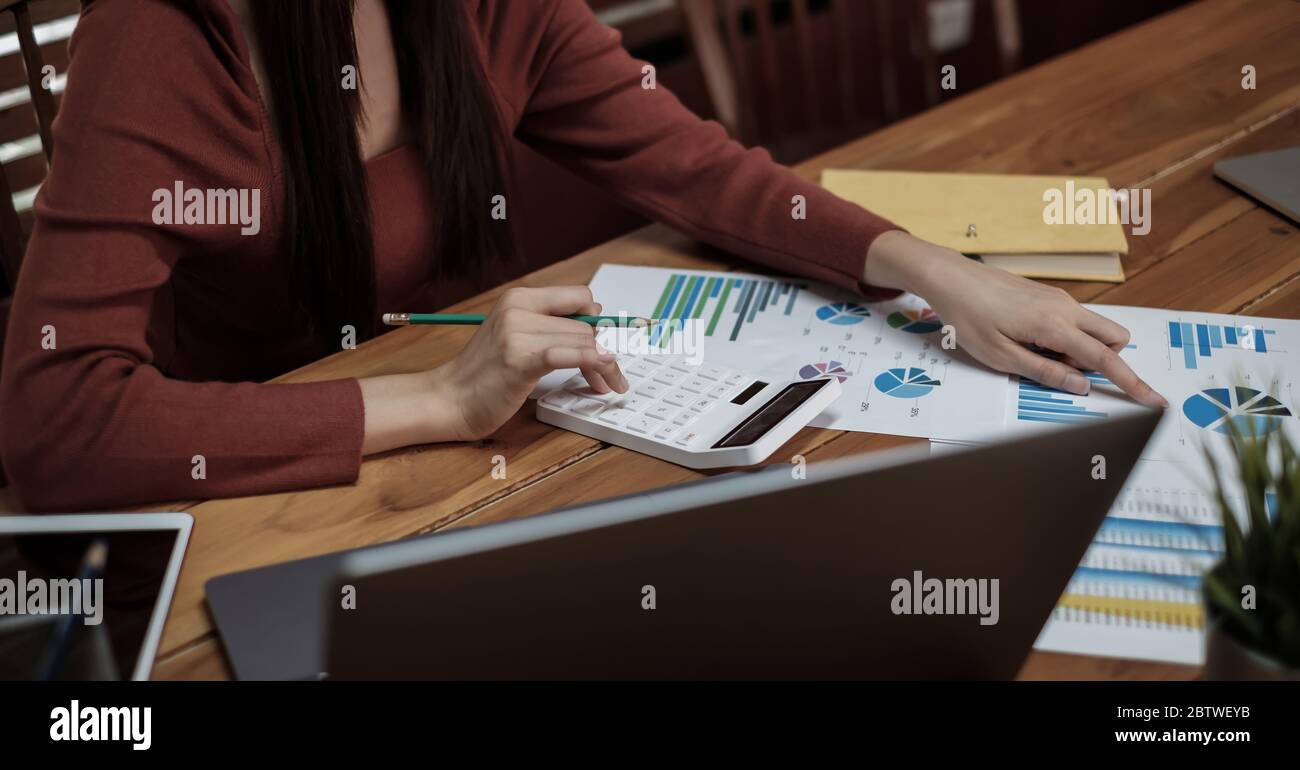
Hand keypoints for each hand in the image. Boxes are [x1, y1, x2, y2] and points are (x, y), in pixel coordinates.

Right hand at [430, 285, 629, 440]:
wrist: (448, 399)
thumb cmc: (484, 373)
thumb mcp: (516, 336)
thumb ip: (550, 325)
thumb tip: (597, 319)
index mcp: (519, 298)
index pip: (580, 297)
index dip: (597, 322)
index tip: (603, 344)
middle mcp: (518, 309)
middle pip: (586, 324)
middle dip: (605, 351)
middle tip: (609, 377)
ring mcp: (517, 333)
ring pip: (584, 341)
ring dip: (603, 367)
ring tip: (604, 385)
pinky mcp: (519, 360)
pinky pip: (569, 354)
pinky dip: (593, 362)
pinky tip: (604, 373)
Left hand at [865, 231, 1166, 406]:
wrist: (953, 279)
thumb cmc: (970, 319)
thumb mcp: (1002, 357)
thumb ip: (1045, 372)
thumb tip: (1082, 386)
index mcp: (1056, 326)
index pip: (1105, 360)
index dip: (1131, 383)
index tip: (1154, 400)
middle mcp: (1066, 308)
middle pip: (1114, 339)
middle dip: (1103, 360)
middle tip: (1057, 367)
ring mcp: (1060, 299)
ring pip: (1095, 329)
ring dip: (1080, 350)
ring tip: (1035, 353)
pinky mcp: (1050, 296)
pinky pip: (1075, 321)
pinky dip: (1065, 338)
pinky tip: (1030, 339)